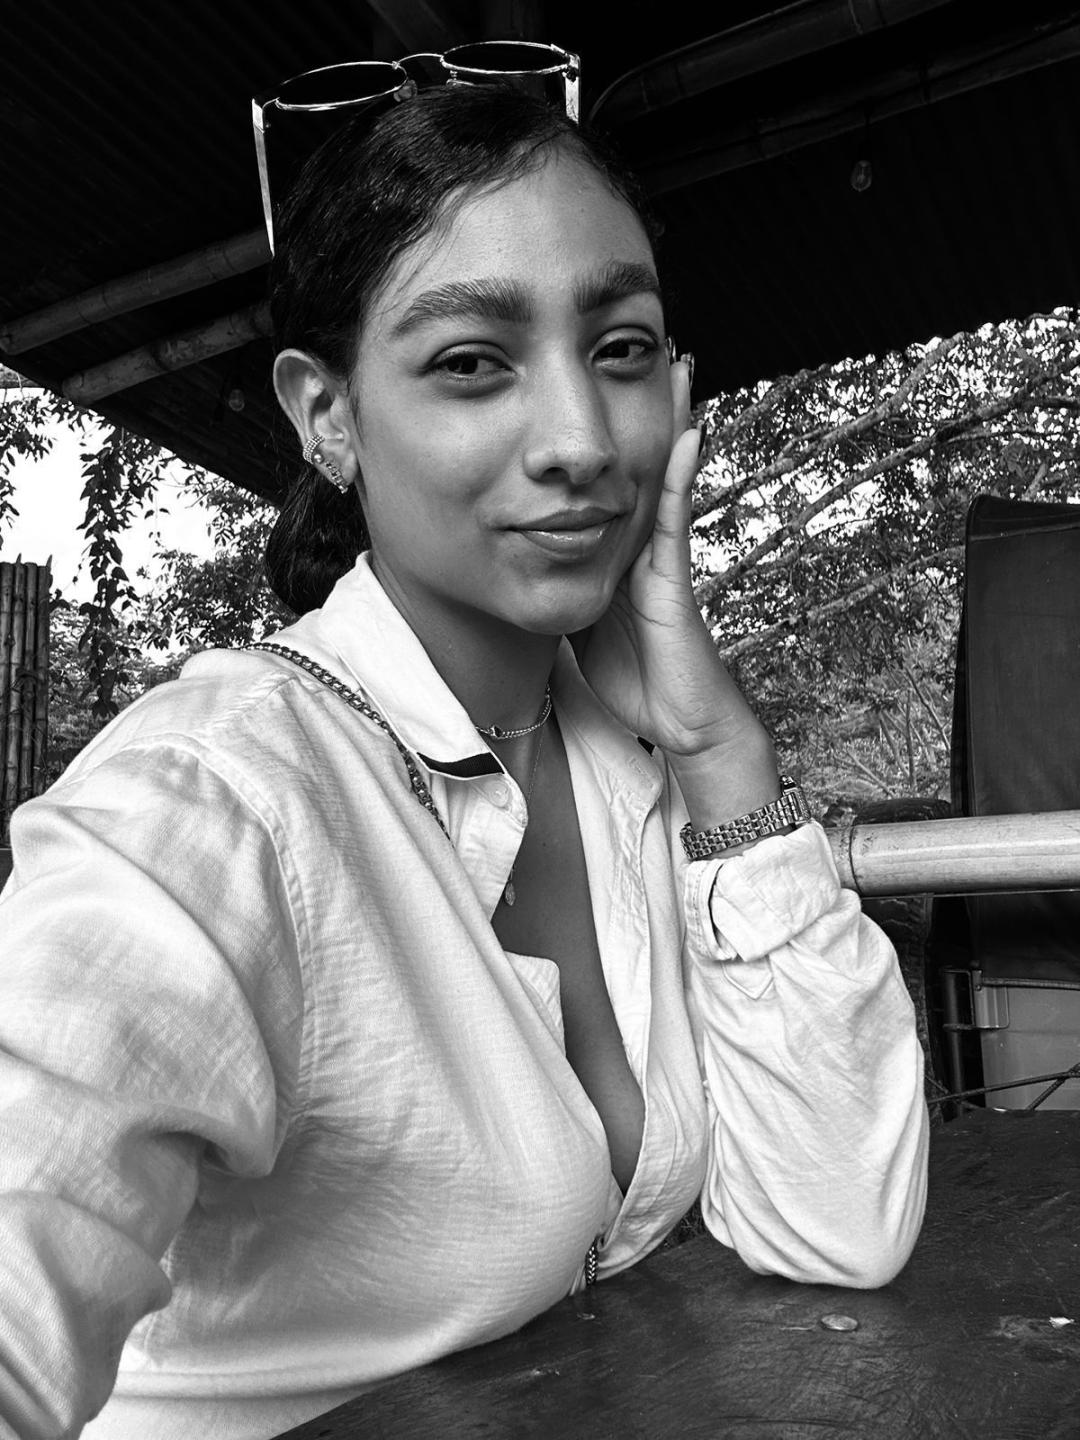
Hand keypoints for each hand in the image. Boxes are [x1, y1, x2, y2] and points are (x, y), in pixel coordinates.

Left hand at [573, 361, 779, 821]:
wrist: (679, 723)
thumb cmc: (632, 681)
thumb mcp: (576, 626)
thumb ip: (555, 592)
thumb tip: (515, 568)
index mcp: (613, 552)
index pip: (600, 481)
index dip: (596, 439)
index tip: (588, 383)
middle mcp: (640, 544)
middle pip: (635, 461)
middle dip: (637, 406)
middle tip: (642, 343)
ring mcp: (661, 557)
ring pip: (661, 473)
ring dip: (668, 418)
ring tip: (673, 360)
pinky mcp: (674, 578)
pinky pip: (675, 517)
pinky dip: (679, 474)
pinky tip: (686, 430)